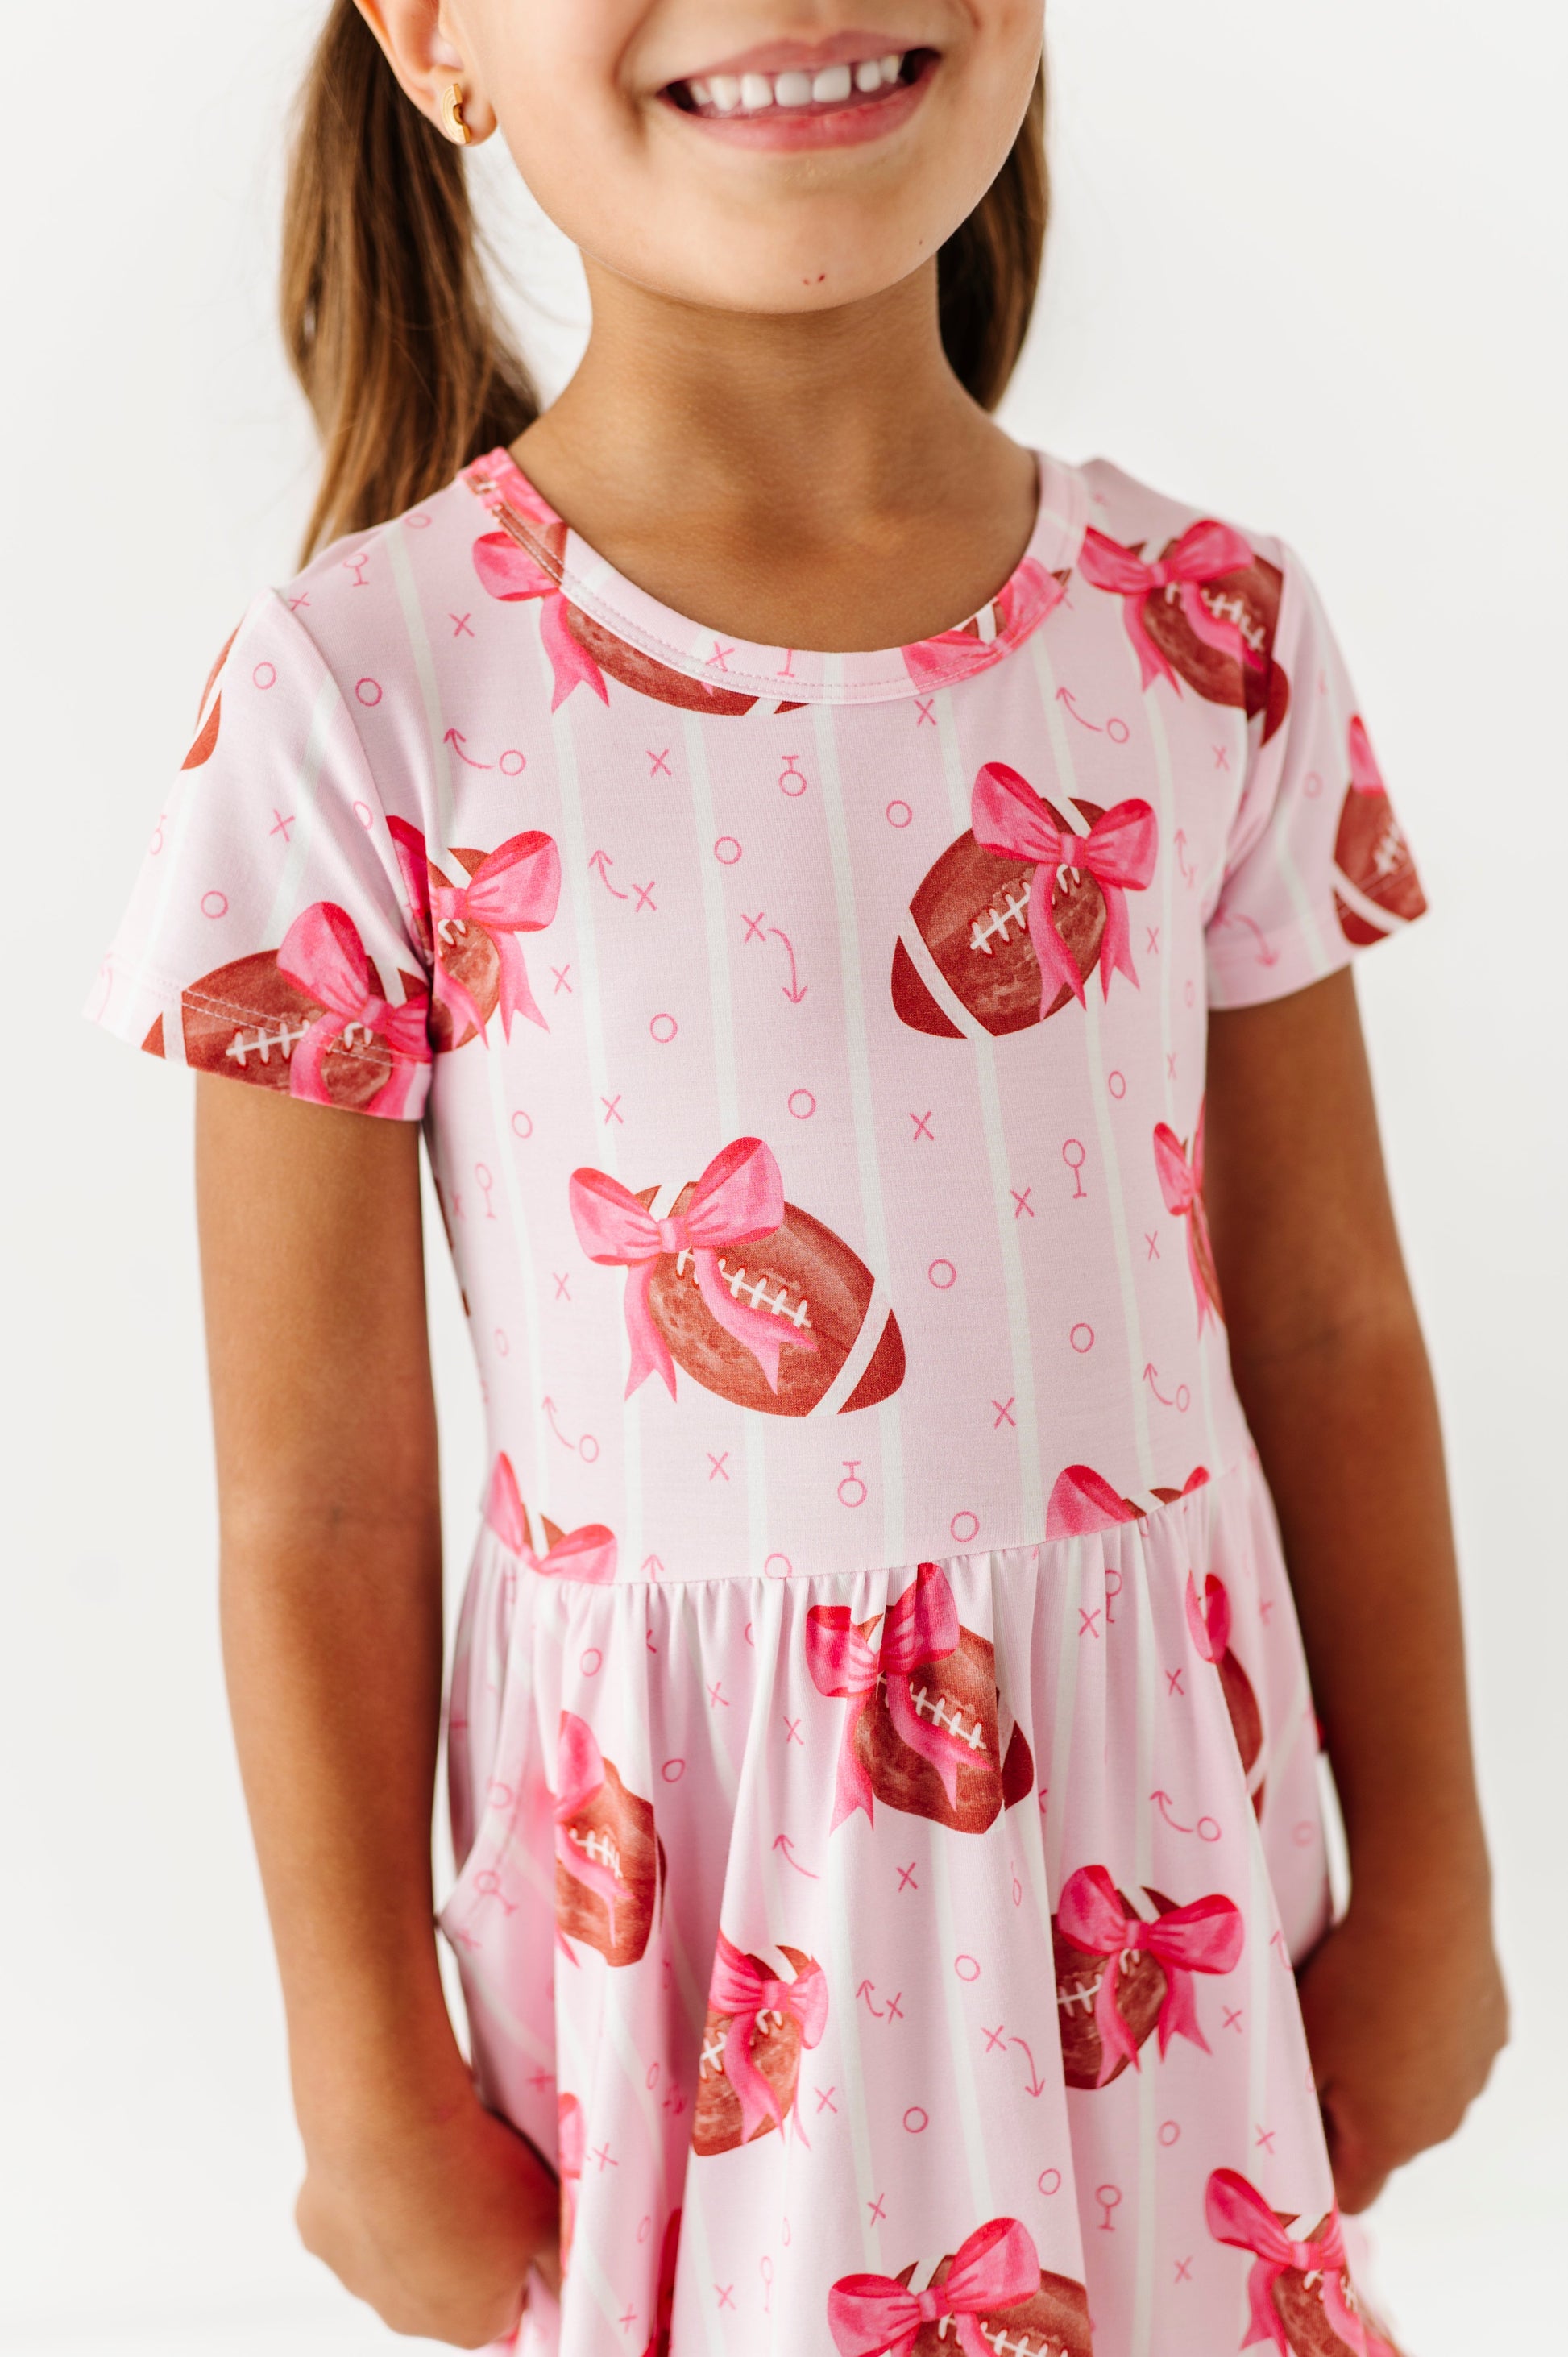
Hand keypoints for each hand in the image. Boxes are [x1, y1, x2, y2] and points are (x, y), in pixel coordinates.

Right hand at [297, 2085, 560, 2347]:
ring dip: (410, 2216)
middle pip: (445, 2283)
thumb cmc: (476, 2172)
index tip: (515, 2212)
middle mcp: (406, 2320)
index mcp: (470, 2325)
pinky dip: (367, 2189)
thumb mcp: (551, 2217)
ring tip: (431, 2160)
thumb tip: (575, 2283)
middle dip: (461, 2239)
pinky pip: (351, 2216)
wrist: (392, 2123)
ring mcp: (357, 2280)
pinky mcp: (317, 2235)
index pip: (506, 2303)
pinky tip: (386, 2152)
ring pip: (393, 2251)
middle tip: (476, 2180)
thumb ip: (564, 2261)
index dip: (515, 2254)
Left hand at [1296, 1891, 1506, 2212]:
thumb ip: (1299, 2113)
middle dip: (1352, 2110)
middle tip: (1323, 2049)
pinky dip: (1426, 2035)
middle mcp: (1442, 2124)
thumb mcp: (1302, 2051)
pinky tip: (1404, 1991)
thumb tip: (1297, 2142)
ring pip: (1422, 2095)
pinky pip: (1450, 2052)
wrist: (1424, 1913)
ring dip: (1393, 2071)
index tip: (1297, 2119)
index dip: (1318, 2165)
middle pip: (1387, 2141)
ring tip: (1364, 2011)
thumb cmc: (1352, 1985)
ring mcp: (1473, 2079)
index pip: (1352, 2193)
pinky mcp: (1492, 2035)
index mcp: (1391, 2140)